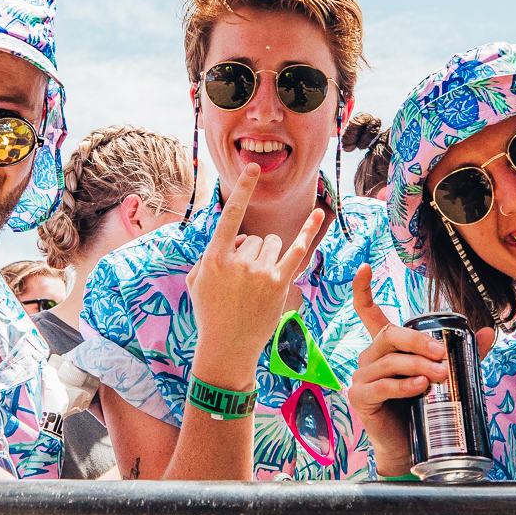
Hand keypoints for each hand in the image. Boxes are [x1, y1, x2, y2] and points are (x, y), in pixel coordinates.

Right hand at [185, 164, 325, 390]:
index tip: (252, 168)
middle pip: (253, 237)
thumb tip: (236, 239)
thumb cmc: (209, 313)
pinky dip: (309, 231)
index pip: (230, 216)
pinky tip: (319, 213)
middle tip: (239, 282)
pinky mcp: (279, 283)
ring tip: (253, 283)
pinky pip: (297, 251)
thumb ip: (210, 254)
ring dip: (265, 256)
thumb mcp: (196, 281)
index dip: (242, 189)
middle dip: (248, 253)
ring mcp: (261, 273)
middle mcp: (239, 262)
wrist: (227, 347)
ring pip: (270, 244)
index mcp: (214, 258)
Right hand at [346, 265, 495, 474]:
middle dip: (418, 341)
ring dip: (417, 366)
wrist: (410, 448)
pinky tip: (419, 387)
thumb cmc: (422, 408)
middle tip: (443, 354)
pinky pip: (381, 386)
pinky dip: (403, 386)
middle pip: (390, 335)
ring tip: (440, 375)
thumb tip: (486, 332)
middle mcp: (370, 357)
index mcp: (386, 346)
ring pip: (388, 361)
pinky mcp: (361, 398)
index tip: (365, 267)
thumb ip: (462, 353)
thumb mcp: (443, 375)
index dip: (363, 289)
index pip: (368, 312)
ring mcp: (362, 377)